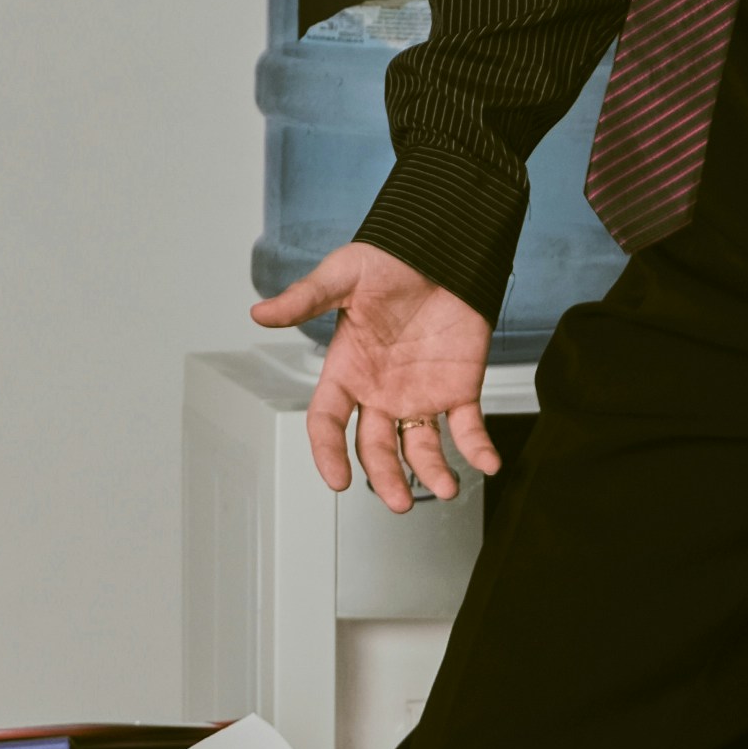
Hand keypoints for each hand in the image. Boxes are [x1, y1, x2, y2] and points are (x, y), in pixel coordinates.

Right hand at [248, 245, 501, 511]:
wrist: (440, 246)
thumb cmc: (387, 261)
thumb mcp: (342, 276)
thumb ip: (305, 299)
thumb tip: (259, 313)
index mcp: (346, 372)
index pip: (327, 423)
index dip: (328, 453)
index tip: (338, 479)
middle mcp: (380, 392)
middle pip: (376, 447)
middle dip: (386, 477)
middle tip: (400, 502)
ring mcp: (420, 394)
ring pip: (421, 446)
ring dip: (432, 472)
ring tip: (445, 488)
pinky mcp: (459, 388)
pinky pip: (468, 427)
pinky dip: (478, 448)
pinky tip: (488, 464)